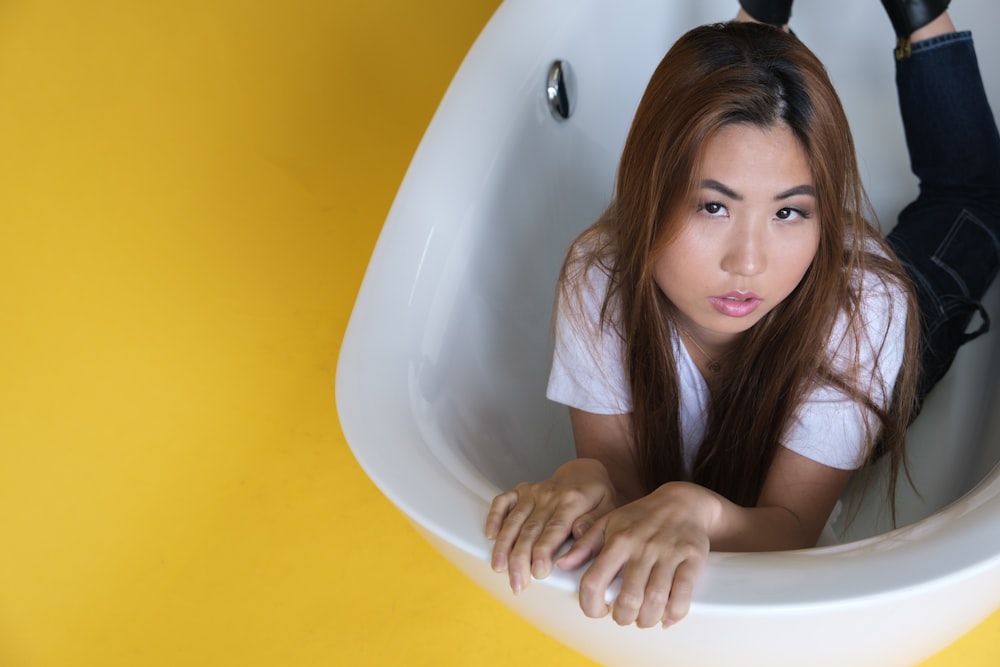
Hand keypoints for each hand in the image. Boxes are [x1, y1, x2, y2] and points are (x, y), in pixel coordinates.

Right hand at [485, 458, 618, 593]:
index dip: (544, 551)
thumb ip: (593, 528)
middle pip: (531, 529)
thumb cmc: (597, 496)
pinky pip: (503, 501)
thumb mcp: (608, 510)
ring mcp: (533, 491)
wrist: (585, 471)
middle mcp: (550, 494)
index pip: (555, 529)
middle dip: (520, 557)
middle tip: (517, 582)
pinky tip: (490, 535)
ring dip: (504, 545)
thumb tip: (577, 542)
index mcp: (573, 500)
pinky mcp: (522, 490)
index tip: (538, 572)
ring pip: (514, 520)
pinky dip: (494, 516)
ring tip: (499, 567)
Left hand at [557, 482, 717, 627]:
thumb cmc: (641, 516)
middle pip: (628, 599)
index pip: (594, 581)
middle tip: (624, 617)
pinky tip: (667, 616)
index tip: (597, 611)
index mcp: (618, 540)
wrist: (683, 501)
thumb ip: (585, 545)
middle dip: (623, 618)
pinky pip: (683, 596)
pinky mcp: (692, 559)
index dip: (591, 605)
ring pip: (655, 601)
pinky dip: (674, 614)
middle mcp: (642, 547)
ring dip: (647, 619)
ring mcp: (668, 554)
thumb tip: (562, 564)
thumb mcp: (609, 522)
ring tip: (643, 618)